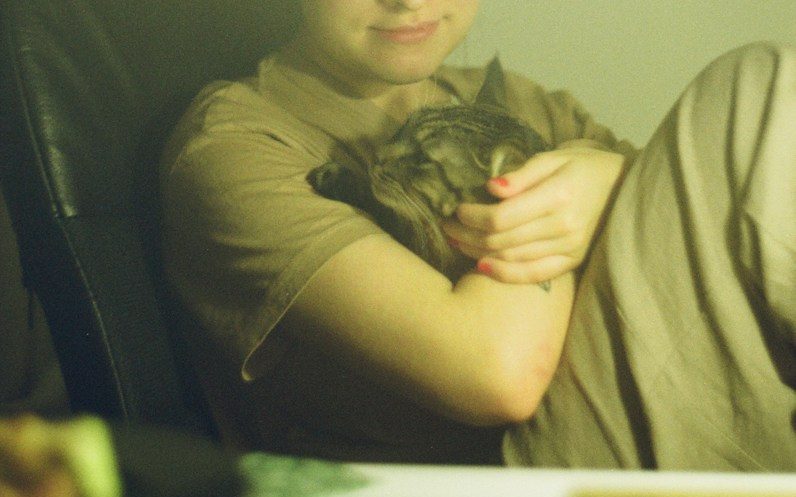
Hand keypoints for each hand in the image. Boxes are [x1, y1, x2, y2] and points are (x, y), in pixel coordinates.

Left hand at [442, 143, 626, 283]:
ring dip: (477, 252)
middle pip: (501, 240)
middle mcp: (564, 227)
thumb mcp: (553, 157)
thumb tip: (491, 188)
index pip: (501, 217)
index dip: (472, 216)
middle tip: (447, 227)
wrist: (624, 188)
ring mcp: (570, 249)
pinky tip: (481, 266)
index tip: (457, 208)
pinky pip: (533, 275)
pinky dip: (504, 274)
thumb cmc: (583, 167)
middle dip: (467, 234)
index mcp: (558, 196)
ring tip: (457, 242)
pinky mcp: (572, 262)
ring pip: (511, 259)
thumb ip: (522, 174)